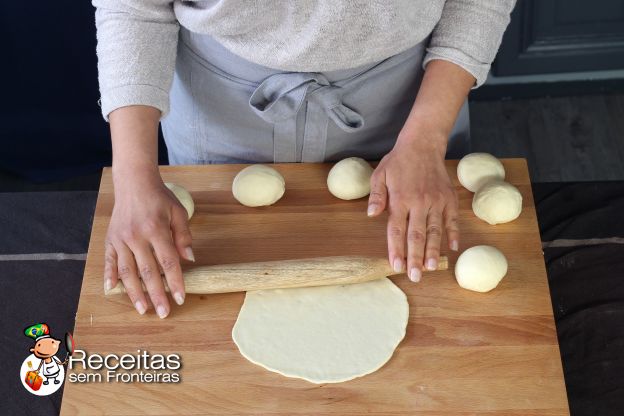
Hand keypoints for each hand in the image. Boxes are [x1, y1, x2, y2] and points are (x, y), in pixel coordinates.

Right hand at [104, 168, 193, 317]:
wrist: (134, 182)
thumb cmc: (159, 198)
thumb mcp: (178, 212)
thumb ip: (183, 236)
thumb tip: (189, 260)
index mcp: (155, 229)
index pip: (168, 262)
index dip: (175, 282)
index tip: (181, 298)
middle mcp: (136, 236)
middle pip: (147, 272)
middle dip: (156, 294)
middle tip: (163, 312)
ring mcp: (121, 239)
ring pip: (127, 271)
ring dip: (134, 293)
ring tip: (143, 309)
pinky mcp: (110, 239)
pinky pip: (109, 261)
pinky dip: (109, 276)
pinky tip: (112, 290)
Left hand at [367, 130, 458, 281]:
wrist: (423, 144)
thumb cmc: (398, 161)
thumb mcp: (380, 174)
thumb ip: (376, 196)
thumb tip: (371, 214)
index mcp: (400, 199)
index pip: (396, 229)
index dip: (396, 249)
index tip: (396, 266)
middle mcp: (420, 202)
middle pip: (417, 235)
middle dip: (416, 257)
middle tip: (415, 276)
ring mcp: (437, 201)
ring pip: (435, 231)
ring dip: (434, 251)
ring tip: (432, 268)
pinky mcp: (449, 199)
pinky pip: (452, 220)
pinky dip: (453, 234)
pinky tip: (452, 249)